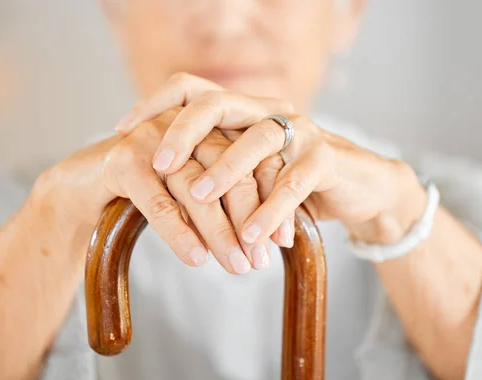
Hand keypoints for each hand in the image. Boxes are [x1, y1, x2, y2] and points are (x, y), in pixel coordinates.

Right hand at [35, 108, 279, 274]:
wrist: (84, 186)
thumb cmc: (147, 193)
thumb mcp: (190, 193)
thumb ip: (225, 203)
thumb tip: (267, 242)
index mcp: (208, 127)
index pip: (252, 159)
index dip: (271, 199)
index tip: (283, 240)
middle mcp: (186, 126)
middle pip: (231, 171)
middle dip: (250, 219)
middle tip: (261, 260)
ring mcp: (154, 138)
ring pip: (197, 188)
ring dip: (220, 232)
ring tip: (237, 267)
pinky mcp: (124, 160)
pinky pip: (158, 202)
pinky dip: (179, 232)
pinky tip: (196, 258)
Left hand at [117, 73, 421, 245]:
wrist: (358, 186)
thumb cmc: (291, 179)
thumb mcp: (247, 169)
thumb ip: (213, 164)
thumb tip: (156, 180)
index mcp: (243, 109)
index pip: (191, 90)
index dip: (155, 104)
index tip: (123, 128)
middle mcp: (268, 110)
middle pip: (218, 104)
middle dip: (184, 133)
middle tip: (160, 165)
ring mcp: (300, 130)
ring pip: (256, 141)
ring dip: (226, 172)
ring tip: (201, 198)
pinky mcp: (325, 157)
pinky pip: (293, 181)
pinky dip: (271, 209)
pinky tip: (252, 235)